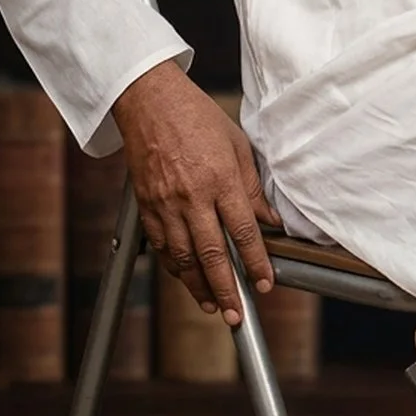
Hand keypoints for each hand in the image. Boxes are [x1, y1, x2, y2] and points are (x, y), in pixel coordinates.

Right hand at [112, 60, 280, 324]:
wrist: (149, 101)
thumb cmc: (196, 117)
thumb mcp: (237, 146)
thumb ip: (252, 188)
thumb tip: (269, 221)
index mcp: (220, 179)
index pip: (243, 232)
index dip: (256, 263)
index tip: (265, 283)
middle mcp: (192, 197)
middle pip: (212, 254)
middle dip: (227, 288)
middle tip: (238, 314)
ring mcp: (165, 204)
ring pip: (182, 257)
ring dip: (198, 286)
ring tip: (213, 306)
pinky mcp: (146, 206)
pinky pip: (161, 246)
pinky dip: (174, 267)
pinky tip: (186, 279)